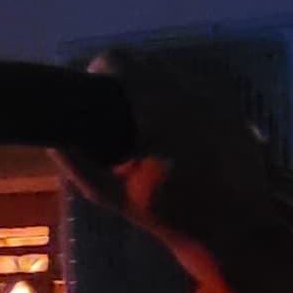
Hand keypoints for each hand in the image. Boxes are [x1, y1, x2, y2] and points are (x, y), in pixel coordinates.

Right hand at [66, 53, 292, 268]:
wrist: (237, 233)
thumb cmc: (174, 217)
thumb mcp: (117, 197)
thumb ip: (81, 166)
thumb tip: (55, 143)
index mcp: (157, 105)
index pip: (119, 58)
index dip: (100, 70)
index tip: (94, 93)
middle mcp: (190, 91)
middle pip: (147, 63)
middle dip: (128, 81)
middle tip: (116, 113)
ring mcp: (217, 100)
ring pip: (176, 75)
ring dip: (156, 90)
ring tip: (148, 124)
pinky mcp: (235, 113)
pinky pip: (201, 92)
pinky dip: (184, 104)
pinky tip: (180, 134)